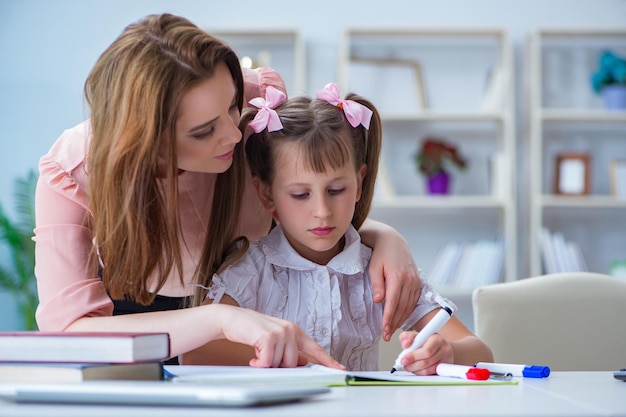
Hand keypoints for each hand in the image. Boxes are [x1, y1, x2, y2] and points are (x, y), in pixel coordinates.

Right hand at [218, 305, 344, 369]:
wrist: (233, 319)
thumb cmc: (253, 330)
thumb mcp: (276, 340)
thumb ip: (290, 349)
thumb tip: (303, 362)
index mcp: (295, 331)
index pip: (315, 348)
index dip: (328, 360)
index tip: (340, 369)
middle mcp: (291, 330)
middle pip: (293, 364)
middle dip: (278, 365)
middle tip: (266, 356)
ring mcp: (281, 332)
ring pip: (279, 364)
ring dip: (266, 364)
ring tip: (259, 352)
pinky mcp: (269, 337)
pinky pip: (267, 363)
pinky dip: (259, 363)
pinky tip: (254, 355)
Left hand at [368, 229, 421, 340]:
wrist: (393, 242)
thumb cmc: (381, 255)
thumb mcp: (374, 268)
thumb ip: (377, 285)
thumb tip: (378, 301)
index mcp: (397, 277)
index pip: (393, 303)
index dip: (388, 319)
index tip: (384, 330)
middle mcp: (409, 281)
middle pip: (402, 308)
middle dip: (394, 323)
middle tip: (386, 335)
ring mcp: (415, 282)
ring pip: (409, 306)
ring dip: (401, 319)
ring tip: (392, 329)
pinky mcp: (418, 283)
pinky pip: (413, 301)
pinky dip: (407, 311)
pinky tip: (401, 318)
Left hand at [397, 331, 453, 374]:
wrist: (441, 347)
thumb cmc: (427, 341)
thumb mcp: (416, 336)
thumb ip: (407, 337)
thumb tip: (405, 344)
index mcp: (437, 339)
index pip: (426, 350)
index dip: (414, 356)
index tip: (404, 359)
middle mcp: (444, 349)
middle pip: (426, 362)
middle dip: (412, 365)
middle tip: (404, 364)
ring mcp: (447, 360)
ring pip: (428, 370)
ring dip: (415, 370)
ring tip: (409, 366)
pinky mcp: (445, 369)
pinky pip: (431, 374)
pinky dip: (421, 373)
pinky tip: (417, 369)